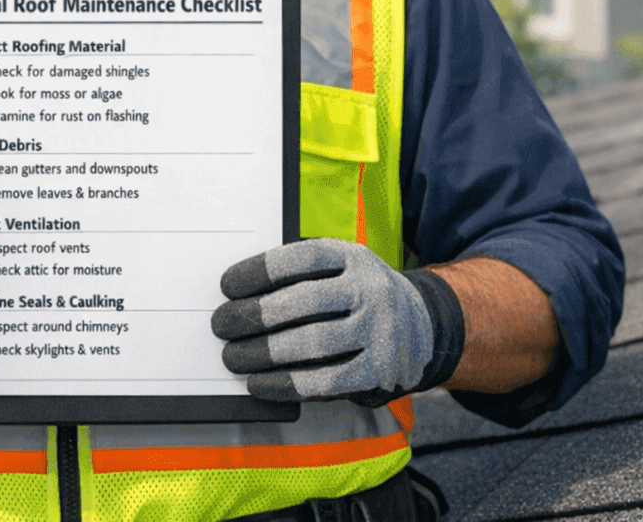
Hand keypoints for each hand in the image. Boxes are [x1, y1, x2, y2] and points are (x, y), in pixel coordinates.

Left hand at [211, 238, 434, 406]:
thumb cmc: (356, 296)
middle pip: (304, 302)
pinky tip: (258, 384)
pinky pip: (326, 382)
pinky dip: (286, 385)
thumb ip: (300, 276)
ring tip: (232, 357)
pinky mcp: (379, 371)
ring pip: (313, 344)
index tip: (226, 285)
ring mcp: (378, 331)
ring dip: (264, 354)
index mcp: (353, 257)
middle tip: (221, 325)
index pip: (302, 258)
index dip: (260, 271)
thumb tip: (239, 297)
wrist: (421, 326)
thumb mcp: (340, 269)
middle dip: (254, 315)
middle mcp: (370, 290)